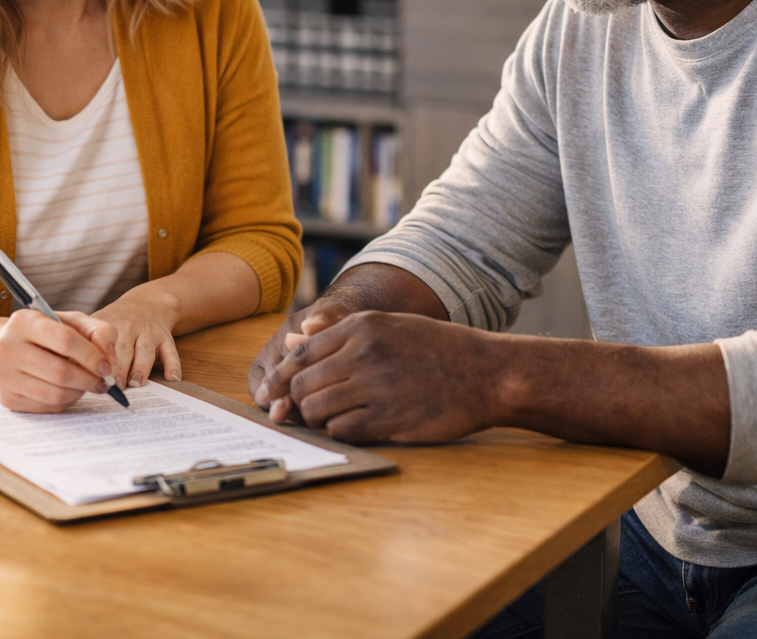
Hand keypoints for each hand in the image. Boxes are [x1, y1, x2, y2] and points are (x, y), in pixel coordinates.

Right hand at [0, 309, 119, 412]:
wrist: (9, 347)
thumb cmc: (46, 333)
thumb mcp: (72, 321)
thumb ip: (98, 331)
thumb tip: (109, 358)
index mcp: (24, 321)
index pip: (65, 340)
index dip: (92, 356)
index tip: (107, 367)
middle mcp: (6, 348)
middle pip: (60, 372)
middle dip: (89, 379)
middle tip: (103, 382)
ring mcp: (3, 375)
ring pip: (54, 393)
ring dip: (79, 392)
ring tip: (86, 384)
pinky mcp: (6, 398)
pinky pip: (46, 407)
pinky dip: (65, 401)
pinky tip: (68, 390)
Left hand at [92, 281, 182, 388]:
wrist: (148, 303)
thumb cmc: (116, 322)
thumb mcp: (97, 324)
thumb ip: (83, 346)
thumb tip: (67, 372)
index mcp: (108, 325)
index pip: (100, 344)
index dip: (96, 361)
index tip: (92, 378)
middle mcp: (129, 327)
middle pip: (122, 349)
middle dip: (117, 368)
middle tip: (113, 387)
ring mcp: (149, 333)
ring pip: (145, 351)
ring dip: (141, 367)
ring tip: (136, 383)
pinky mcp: (166, 338)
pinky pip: (171, 352)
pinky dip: (173, 365)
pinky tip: (172, 377)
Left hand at [251, 310, 500, 443]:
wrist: (486, 374)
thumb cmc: (437, 349)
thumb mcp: (390, 326)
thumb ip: (339, 334)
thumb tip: (293, 342)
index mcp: (362, 327)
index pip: (300, 353)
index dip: (280, 376)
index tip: (271, 392)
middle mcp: (364, 354)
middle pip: (302, 384)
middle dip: (298, 400)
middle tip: (304, 409)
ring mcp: (375, 388)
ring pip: (317, 410)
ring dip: (318, 417)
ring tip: (335, 414)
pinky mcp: (388, 419)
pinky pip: (341, 430)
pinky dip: (340, 431)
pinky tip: (355, 424)